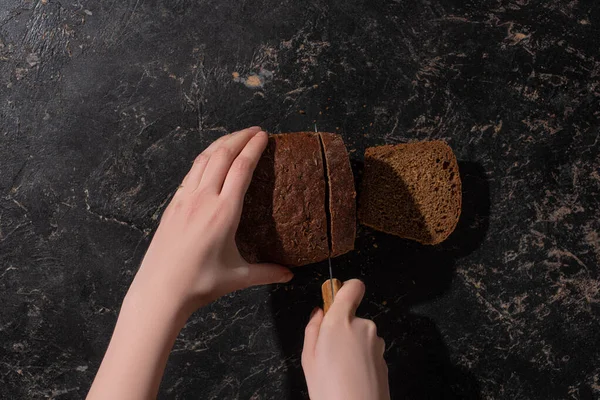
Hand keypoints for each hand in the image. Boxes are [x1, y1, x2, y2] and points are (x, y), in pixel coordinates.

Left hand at [130, 126, 292, 313]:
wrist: (159, 291)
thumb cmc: (200, 284)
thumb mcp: (238, 278)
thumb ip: (267, 272)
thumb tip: (290, 275)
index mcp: (224, 212)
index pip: (242, 168)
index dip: (254, 148)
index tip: (264, 136)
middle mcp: (204, 198)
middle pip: (222, 155)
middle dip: (239, 138)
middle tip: (255, 130)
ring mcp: (185, 199)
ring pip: (203, 159)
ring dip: (220, 144)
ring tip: (234, 138)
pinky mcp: (172, 205)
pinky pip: (190, 173)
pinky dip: (204, 159)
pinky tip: (208, 160)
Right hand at [302, 279, 389, 399]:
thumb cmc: (330, 390)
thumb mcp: (309, 357)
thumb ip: (313, 328)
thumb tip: (319, 312)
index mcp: (341, 321)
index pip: (352, 287)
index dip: (345, 289)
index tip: (337, 299)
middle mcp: (363, 326)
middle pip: (353, 316)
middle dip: (342, 329)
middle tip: (328, 353)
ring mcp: (377, 343)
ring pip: (361, 336)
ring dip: (351, 347)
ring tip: (339, 370)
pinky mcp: (384, 359)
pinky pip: (368, 351)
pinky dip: (361, 360)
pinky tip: (351, 378)